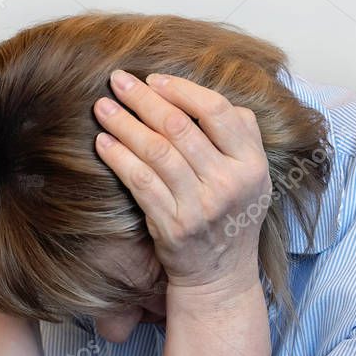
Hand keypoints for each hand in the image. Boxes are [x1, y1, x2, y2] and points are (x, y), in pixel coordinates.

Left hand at [93, 69, 271, 292]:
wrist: (221, 276)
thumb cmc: (232, 216)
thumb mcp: (254, 177)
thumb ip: (241, 134)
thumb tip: (204, 96)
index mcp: (252, 164)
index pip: (217, 111)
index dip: (182, 89)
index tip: (154, 80)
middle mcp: (229, 183)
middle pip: (180, 126)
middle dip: (143, 99)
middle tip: (118, 81)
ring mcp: (201, 206)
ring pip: (156, 151)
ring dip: (124, 124)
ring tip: (102, 107)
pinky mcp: (173, 225)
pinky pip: (140, 182)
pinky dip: (119, 158)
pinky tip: (103, 143)